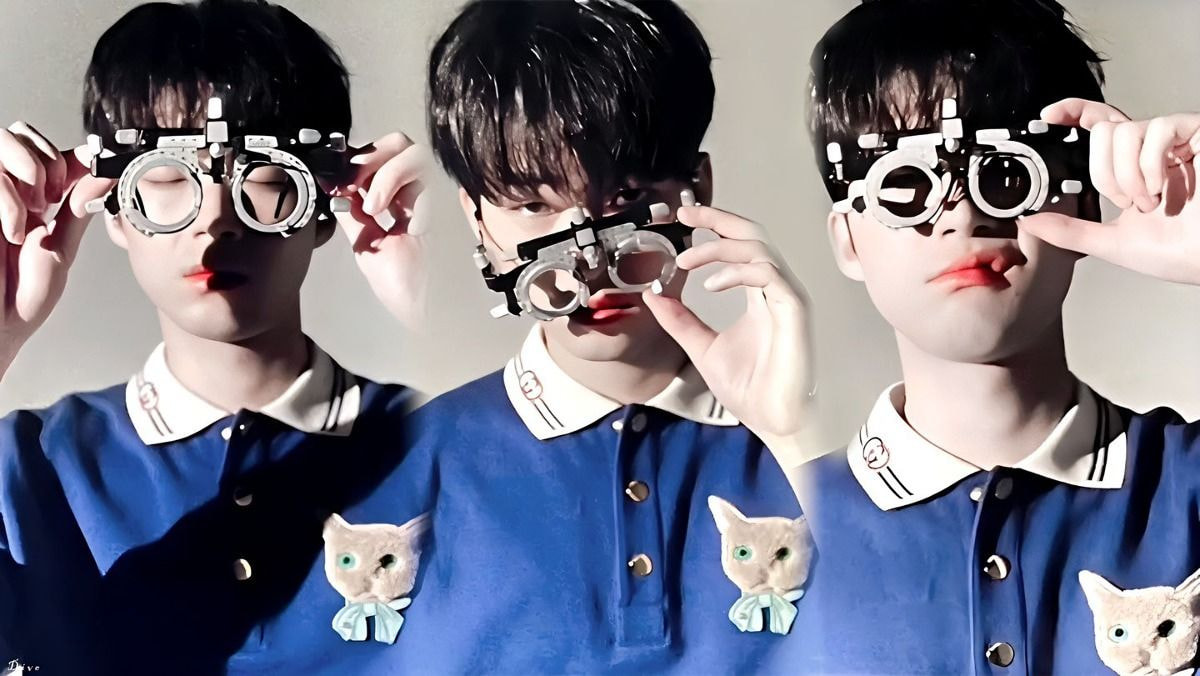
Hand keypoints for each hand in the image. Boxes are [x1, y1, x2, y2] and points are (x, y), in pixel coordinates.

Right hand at [0, 122, 113, 373]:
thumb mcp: (60, 249)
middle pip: (19, 134)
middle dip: (45, 157)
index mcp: (32, 201)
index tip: (89, 173)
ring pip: (2, 141)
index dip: (70, 156)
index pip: (48, 152)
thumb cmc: (20, 298)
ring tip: (35, 208)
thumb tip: (104, 177)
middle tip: (54, 195)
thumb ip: (77, 210)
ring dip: (27, 167)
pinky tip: (13, 231)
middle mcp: (6, 192)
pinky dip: (8, 200)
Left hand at [330, 132, 430, 326]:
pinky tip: (383, 210)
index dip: (357, 157)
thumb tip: (333, 186)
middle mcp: (414, 195)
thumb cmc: (401, 287)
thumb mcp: (365, 244)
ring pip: (412, 152)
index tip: (335, 173)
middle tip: (351, 182)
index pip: (380, 158)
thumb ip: (352, 212)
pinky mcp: (439, 202)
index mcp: (396, 202)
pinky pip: (420, 174)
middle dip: (371, 155)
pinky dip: (393, 183)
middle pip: (399, 144)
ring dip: (385, 171)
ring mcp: (429, 197)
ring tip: (372, 204)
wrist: (420, 308)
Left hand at [642, 206, 815, 439]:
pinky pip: (768, 275)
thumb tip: (653, 294)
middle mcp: (775, 288)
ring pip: (758, 249)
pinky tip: (710, 286)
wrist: (773, 420)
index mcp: (758, 292)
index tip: (683, 218)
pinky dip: (737, 273)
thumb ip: (680, 320)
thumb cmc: (750, 387)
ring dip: (718, 248)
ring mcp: (787, 297)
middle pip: (752, 234)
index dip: (714, 225)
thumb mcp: (701, 347)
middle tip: (685, 215)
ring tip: (686, 262)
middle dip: (718, 219)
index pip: (739, 244)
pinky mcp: (794, 311)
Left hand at [1015, 98, 1199, 284]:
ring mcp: (1174, 142)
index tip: (1048, 116)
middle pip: (1103, 131)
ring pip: (1123, 132)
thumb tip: (1030, 221)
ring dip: (1128, 176)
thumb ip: (1070, 231)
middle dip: (1105, 174)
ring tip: (1150, 201)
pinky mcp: (1197, 133)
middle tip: (1127, 202)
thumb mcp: (1111, 242)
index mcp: (1131, 168)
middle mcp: (1151, 150)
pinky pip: (1158, 129)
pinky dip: (1150, 165)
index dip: (1074, 112)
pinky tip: (1164, 188)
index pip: (1099, 126)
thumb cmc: (1181, 252)